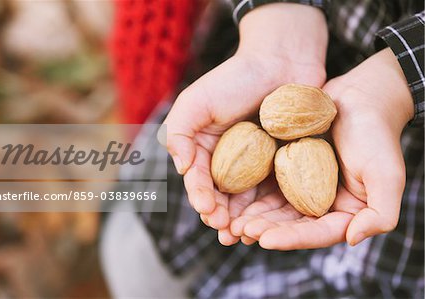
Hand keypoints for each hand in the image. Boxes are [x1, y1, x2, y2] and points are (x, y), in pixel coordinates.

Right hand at [159, 3, 327, 243]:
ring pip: (248, 200)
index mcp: (206, 149)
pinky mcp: (284, 164)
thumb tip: (182, 169)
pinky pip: (276, 191)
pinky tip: (269, 222)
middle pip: (222, 196)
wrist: (282, 61)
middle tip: (225, 230)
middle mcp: (230, 161)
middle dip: (220, 215)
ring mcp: (258, 165)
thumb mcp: (195, 101)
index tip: (207, 210)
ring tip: (244, 235)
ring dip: (243, 220)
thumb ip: (178, 133)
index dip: (201, 197)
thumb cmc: (235, 78)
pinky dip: (270, 208)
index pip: (200, 180)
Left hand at [235, 48, 413, 248]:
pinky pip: (268, 183)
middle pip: (290, 224)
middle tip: (239, 230)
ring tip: (230, 221)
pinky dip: (252, 192)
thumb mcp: (387, 175)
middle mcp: (322, 203)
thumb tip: (352, 239)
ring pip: (275, 207)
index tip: (264, 240)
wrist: (360, 97)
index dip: (290, 238)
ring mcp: (303, 186)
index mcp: (345, 212)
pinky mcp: (289, 167)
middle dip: (264, 229)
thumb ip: (380, 214)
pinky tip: (232, 196)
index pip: (316, 233)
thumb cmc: (376, 134)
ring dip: (254, 215)